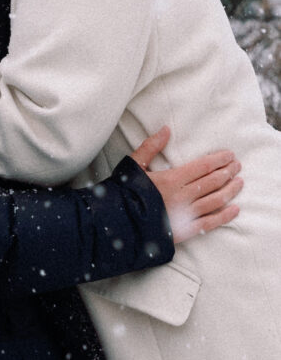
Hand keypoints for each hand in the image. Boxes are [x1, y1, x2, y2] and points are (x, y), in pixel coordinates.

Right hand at [131, 127, 241, 243]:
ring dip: (230, 190)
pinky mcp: (186, 230)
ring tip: (239, 182)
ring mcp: (186, 214)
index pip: (203, 166)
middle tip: (237, 165)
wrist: (119, 223)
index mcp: (172, 179)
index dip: (219, 159)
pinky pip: (211, 222)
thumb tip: (166, 129)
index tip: (230, 155)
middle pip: (213, 181)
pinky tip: (235, 209)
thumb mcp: (134, 165)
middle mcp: (183, 196)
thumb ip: (150, 146)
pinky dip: (225, 216)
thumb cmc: (125, 193)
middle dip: (228, 172)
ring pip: (216, 200)